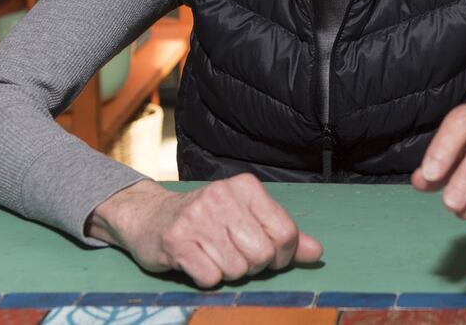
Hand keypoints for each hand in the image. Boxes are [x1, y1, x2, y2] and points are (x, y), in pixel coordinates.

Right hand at [85, 175, 322, 288]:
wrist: (149, 217)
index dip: (282, 255)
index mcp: (245, 187)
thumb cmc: (206, 221)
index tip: (268, 255)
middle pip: (263, 254)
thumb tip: (317, 253)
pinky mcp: (176, 241)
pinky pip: (210, 277)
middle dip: (253, 265)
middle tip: (234, 255)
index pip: (285, 232)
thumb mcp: (246, 218)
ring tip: (213, 255)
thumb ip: (283, 235)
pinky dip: (207, 278)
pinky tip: (196, 262)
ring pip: (237, 269)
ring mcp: (197, 218)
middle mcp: (222, 196)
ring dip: (228, 272)